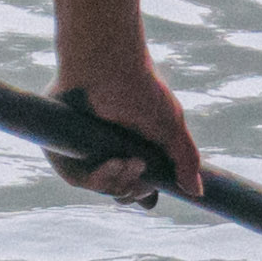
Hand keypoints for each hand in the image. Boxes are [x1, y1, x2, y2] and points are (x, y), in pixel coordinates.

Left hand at [54, 54, 203, 206]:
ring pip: (102, 187)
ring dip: (119, 184)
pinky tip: (113, 163)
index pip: (137, 183)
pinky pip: (77, 180)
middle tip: (140, 168)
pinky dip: (98, 179)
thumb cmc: (140, 88)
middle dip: (134, 190)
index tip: (151, 196)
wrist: (107, 64)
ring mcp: (85, 149)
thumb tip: (197, 192)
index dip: (143, 193)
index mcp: (132, 145)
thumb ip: (185, 159)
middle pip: (120, 190)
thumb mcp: (171, 127)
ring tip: (129, 162)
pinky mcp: (63, 146)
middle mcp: (107, 149)